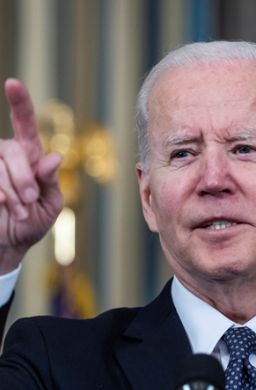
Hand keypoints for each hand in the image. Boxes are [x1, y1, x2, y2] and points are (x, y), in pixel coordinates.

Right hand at [0, 79, 63, 272]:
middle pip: (12, 150)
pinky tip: (1, 205)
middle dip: (24, 178)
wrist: (8, 244)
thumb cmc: (32, 222)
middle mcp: (5, 153)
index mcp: (28, 154)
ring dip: (11, 192)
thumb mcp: (50, 203)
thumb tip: (54, 157)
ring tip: (19, 211)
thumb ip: (50, 181)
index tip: (12, 83)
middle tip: (30, 201)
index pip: (23, 123)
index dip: (19, 102)